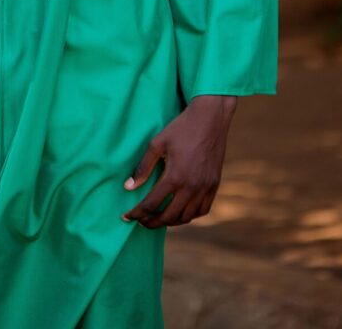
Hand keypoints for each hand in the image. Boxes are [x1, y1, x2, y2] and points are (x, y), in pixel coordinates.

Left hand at [120, 95, 236, 227]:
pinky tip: (180, 211)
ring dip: (171, 221)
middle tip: (141, 222)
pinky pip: (202, 210)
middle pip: (169, 216)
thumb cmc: (181, 128)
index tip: (127, 217)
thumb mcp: (157, 143)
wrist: (210, 119)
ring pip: (186, 217)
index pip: (152, 204)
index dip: (137, 213)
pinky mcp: (214, 186)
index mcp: (175, 177)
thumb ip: (143, 167)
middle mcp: (191, 187)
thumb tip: (128, 187)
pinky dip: (189, 215)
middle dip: (152, 222)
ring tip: (159, 218)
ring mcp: (205, 188)